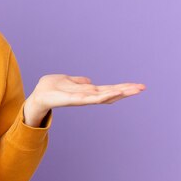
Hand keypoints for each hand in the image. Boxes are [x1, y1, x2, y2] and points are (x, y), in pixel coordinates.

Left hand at [28, 75, 146, 112]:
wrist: (38, 96)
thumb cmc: (50, 88)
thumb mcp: (67, 80)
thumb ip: (78, 81)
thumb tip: (88, 80)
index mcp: (87, 91)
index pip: (108, 89)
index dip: (121, 87)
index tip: (137, 85)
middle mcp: (88, 96)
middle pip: (111, 92)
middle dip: (126, 90)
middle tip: (143, 87)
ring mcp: (83, 99)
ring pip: (105, 96)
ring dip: (119, 93)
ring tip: (134, 90)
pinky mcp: (75, 100)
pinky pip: (91, 98)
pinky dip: (102, 96)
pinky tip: (112, 94)